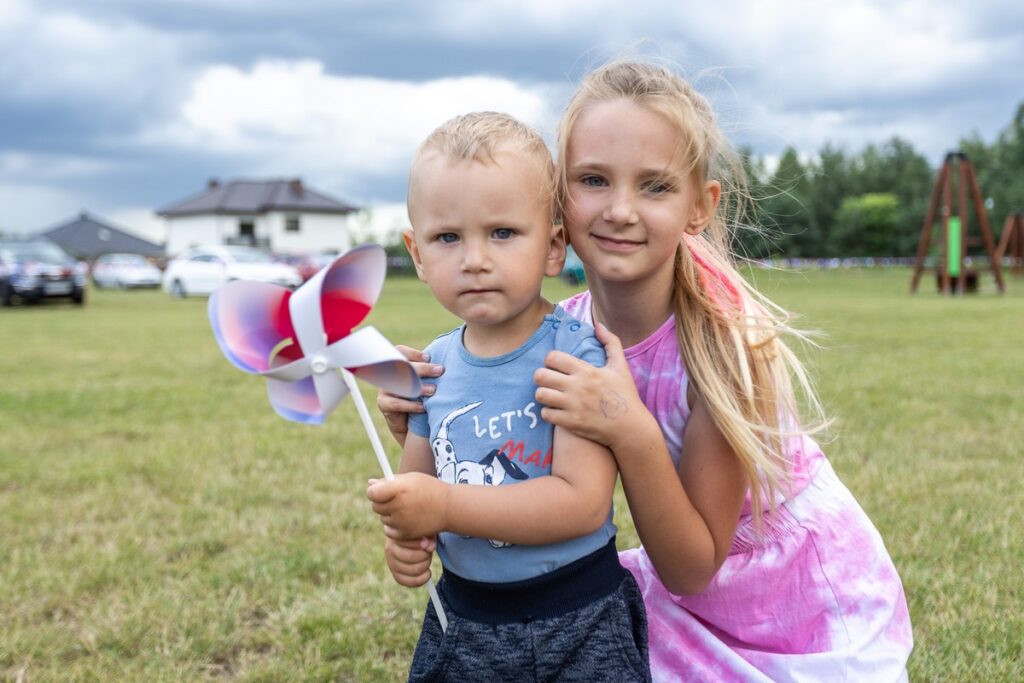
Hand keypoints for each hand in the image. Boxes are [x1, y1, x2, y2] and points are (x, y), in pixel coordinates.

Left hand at [366, 473, 448, 539]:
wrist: (448, 507)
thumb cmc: (428, 488)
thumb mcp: (410, 479)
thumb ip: (388, 481)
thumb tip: (369, 484)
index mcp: (400, 489)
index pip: (373, 493)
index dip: (373, 491)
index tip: (378, 490)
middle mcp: (399, 506)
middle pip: (376, 506)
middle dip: (382, 501)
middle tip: (395, 497)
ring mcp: (402, 522)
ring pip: (382, 518)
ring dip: (389, 513)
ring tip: (406, 507)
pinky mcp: (405, 534)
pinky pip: (389, 531)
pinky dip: (394, 526)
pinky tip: (406, 518)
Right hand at [376, 345, 443, 445]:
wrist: (410, 425)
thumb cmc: (420, 398)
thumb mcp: (423, 382)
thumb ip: (428, 371)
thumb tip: (444, 364)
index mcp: (397, 364)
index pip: (400, 351)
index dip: (413, 353)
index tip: (429, 358)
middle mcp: (388, 374)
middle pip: (402, 366)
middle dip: (423, 368)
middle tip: (439, 371)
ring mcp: (384, 389)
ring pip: (399, 384)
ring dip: (418, 387)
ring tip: (434, 390)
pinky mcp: (383, 404)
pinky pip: (396, 403)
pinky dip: (411, 405)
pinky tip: (424, 407)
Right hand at [384, 535, 435, 586]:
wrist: (413, 540)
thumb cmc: (420, 534)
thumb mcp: (425, 531)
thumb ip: (428, 536)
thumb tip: (429, 547)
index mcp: (396, 534)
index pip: (408, 541)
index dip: (423, 543)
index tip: (430, 543)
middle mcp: (390, 549)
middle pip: (411, 556)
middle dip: (425, 555)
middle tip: (428, 552)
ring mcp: (391, 563)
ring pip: (411, 570)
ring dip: (425, 566)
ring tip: (427, 560)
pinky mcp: (396, 574)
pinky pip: (407, 582)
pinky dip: (420, 580)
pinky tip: (427, 573)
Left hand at [534, 323, 646, 450]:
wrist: (630, 427)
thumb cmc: (625, 394)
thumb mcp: (621, 366)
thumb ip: (611, 343)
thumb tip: (598, 325)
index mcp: (586, 371)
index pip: (552, 357)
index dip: (551, 360)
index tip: (556, 366)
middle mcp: (577, 387)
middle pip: (540, 375)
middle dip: (542, 376)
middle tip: (549, 380)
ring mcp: (573, 406)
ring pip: (540, 395)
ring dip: (543, 394)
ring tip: (550, 395)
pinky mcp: (571, 423)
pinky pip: (546, 414)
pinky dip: (548, 412)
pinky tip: (556, 410)